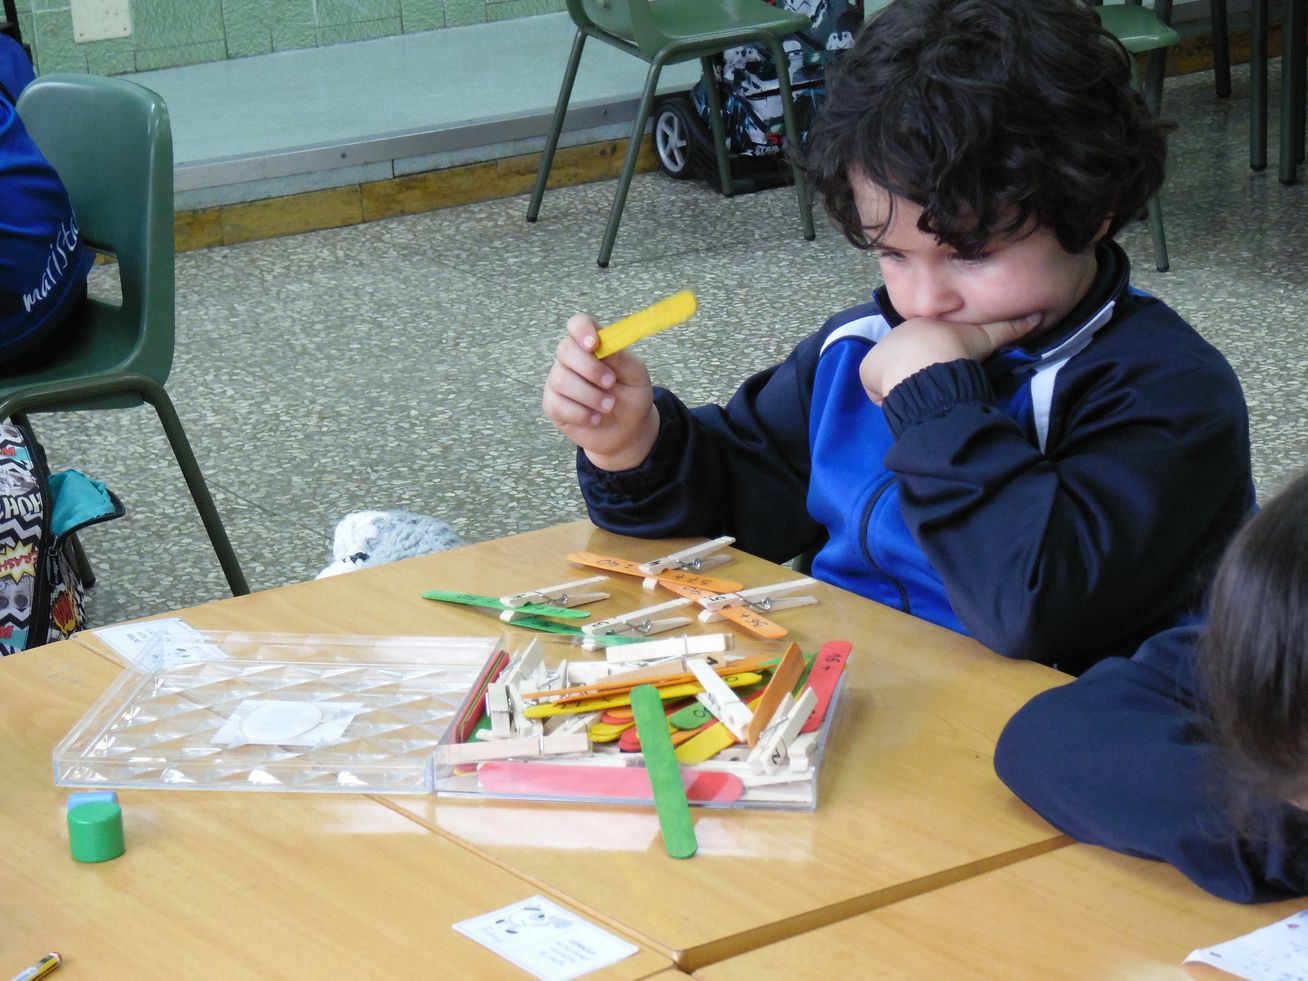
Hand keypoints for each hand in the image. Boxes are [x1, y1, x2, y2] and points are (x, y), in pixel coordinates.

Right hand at [542, 313, 659, 470]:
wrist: (627, 430)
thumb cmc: (631, 396)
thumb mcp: (636, 376)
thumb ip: (622, 358)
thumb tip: (604, 346)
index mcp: (592, 344)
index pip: (577, 324)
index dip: (582, 330)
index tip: (594, 345)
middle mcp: (571, 359)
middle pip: (565, 350)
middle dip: (590, 368)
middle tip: (611, 383)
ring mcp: (559, 381)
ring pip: (561, 380)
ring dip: (589, 395)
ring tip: (609, 406)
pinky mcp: (553, 405)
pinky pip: (558, 405)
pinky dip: (581, 414)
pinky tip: (595, 418)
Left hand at [860, 312, 1041, 404]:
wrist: (930, 360)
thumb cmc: (957, 347)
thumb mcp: (987, 336)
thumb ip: (1010, 328)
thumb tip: (1037, 317)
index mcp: (922, 324)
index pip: (926, 341)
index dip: (934, 355)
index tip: (943, 368)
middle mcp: (897, 334)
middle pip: (905, 357)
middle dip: (915, 370)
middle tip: (929, 385)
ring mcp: (881, 352)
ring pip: (889, 373)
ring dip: (900, 386)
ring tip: (916, 396)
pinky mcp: (868, 371)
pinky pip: (877, 390)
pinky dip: (886, 398)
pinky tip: (900, 402)